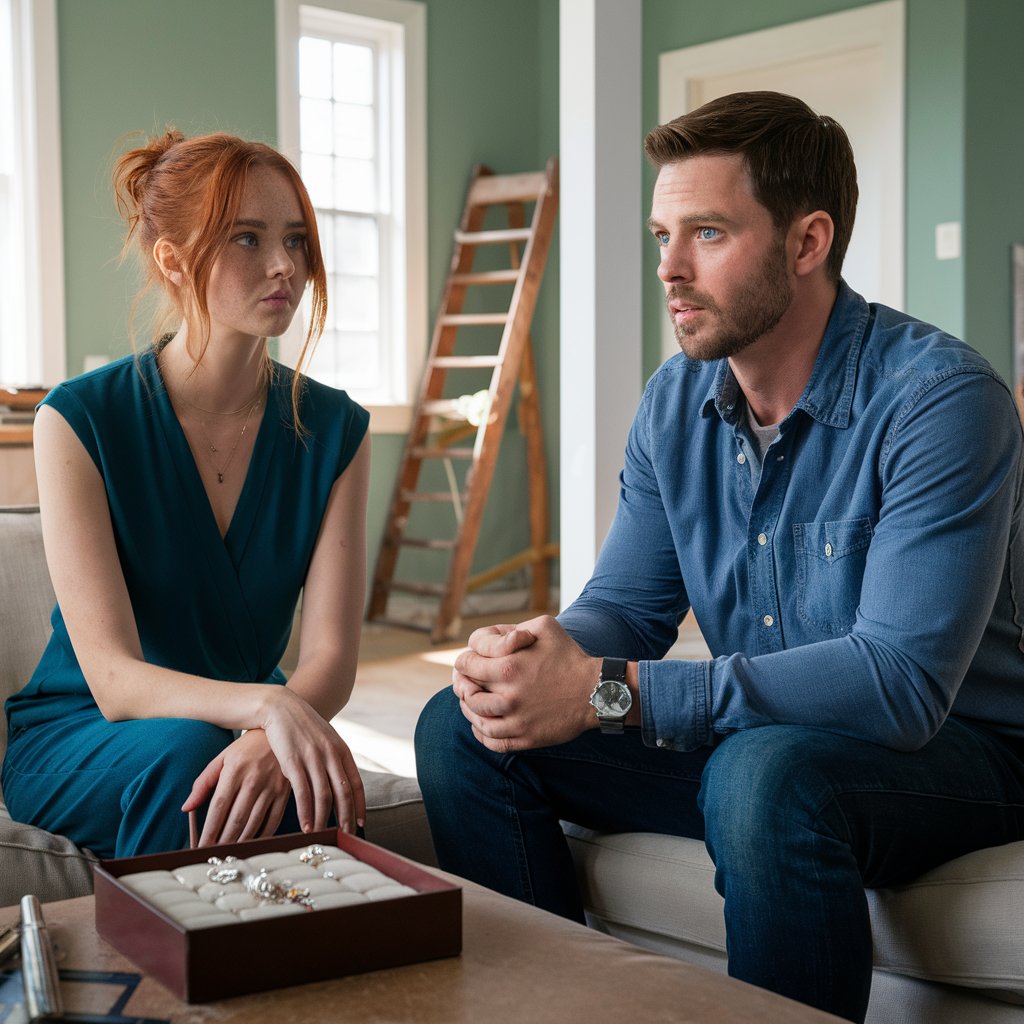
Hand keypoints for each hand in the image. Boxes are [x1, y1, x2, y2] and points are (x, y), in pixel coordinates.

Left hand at [183, 730, 290, 846]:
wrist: (279, 734)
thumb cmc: (246, 748)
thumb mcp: (222, 759)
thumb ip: (203, 783)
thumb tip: (186, 808)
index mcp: (235, 770)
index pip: (218, 807)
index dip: (209, 830)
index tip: (201, 846)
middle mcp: (254, 780)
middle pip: (235, 819)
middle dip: (222, 842)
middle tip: (213, 855)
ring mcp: (272, 788)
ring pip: (254, 824)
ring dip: (239, 843)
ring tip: (229, 853)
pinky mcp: (285, 793)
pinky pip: (273, 821)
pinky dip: (262, 837)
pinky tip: (251, 843)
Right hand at [257, 687, 365, 834]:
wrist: (280, 707)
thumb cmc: (302, 727)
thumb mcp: (324, 740)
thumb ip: (333, 760)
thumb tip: (340, 785)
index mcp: (341, 750)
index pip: (356, 783)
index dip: (360, 805)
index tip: (361, 823)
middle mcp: (331, 754)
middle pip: (344, 792)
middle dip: (346, 817)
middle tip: (346, 836)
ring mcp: (313, 758)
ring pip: (324, 795)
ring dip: (324, 819)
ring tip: (324, 836)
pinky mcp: (293, 762)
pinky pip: (303, 793)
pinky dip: (306, 813)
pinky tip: (306, 826)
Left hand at [452, 615, 599, 752]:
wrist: (595, 691)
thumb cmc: (569, 656)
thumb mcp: (544, 627)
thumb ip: (514, 629)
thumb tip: (493, 638)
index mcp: (508, 666)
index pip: (465, 664)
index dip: (464, 661)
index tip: (471, 662)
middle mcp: (508, 696)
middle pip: (466, 691)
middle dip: (463, 683)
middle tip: (466, 681)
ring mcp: (516, 720)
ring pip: (475, 718)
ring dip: (468, 708)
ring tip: (471, 702)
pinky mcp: (525, 738)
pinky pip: (491, 741)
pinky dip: (480, 733)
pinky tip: (481, 724)